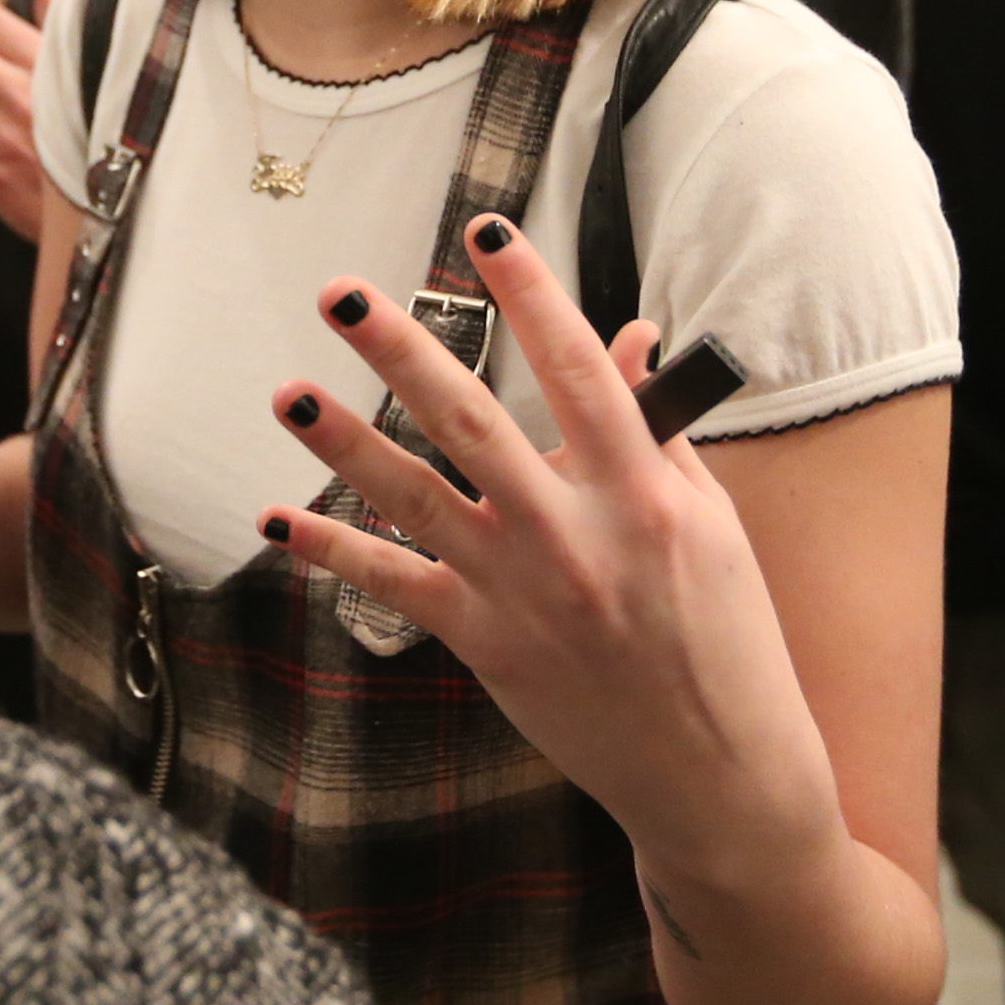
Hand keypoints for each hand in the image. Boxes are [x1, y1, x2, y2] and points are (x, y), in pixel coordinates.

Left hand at [260, 217, 843, 892]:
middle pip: (473, 423)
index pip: (579, 372)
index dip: (531, 295)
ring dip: (344, 442)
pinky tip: (280, 517)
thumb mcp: (710, 524)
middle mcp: (573, 538)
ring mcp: (519, 593)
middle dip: (401, 352)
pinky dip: (332, 551)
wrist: (715, 772)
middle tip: (343, 296)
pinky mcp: (483, 644)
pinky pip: (392, 586)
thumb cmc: (724, 640)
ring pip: (413, 499)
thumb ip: (659, 432)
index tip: (486, 231)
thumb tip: (629, 341)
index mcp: (643, 495)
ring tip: (288, 391)